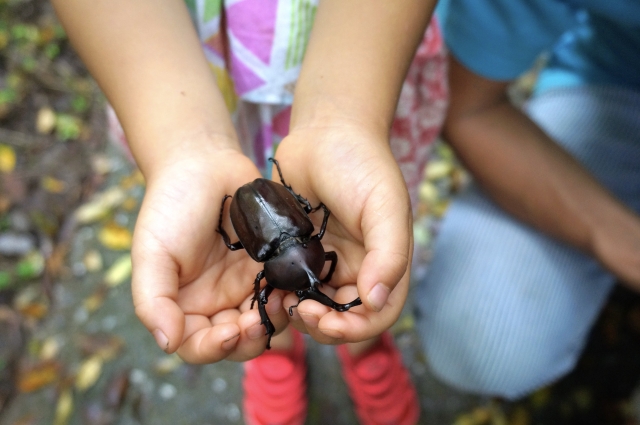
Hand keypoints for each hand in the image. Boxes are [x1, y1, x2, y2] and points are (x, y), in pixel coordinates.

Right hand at [131, 148, 290, 362]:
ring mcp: (247, 285)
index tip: (231, 332)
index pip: (197, 345)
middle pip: (237, 341)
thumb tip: (167, 343)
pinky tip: (293, 285)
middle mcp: (217, 302)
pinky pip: (285, 292)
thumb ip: (153, 300)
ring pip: (266, 322)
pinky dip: (290, 296)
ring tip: (281, 301)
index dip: (214, 348)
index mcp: (184, 305)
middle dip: (249, 338)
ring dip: (275, 321)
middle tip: (260, 320)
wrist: (205, 165)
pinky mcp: (273, 267)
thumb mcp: (152, 252)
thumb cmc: (171, 206)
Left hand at [273, 124, 412, 344]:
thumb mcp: (385, 206)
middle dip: (322, 325)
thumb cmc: (362, 164)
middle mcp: (356, 268)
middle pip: (342, 318)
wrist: (325, 131)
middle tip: (299, 310)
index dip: (354, 328)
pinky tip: (269, 286)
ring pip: (313, 306)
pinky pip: (288, 283)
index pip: (377, 315)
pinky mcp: (295, 251)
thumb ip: (388, 255)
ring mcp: (324, 262)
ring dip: (299, 313)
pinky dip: (280, 292)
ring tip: (281, 300)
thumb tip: (376, 301)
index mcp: (384, 263)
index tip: (326, 320)